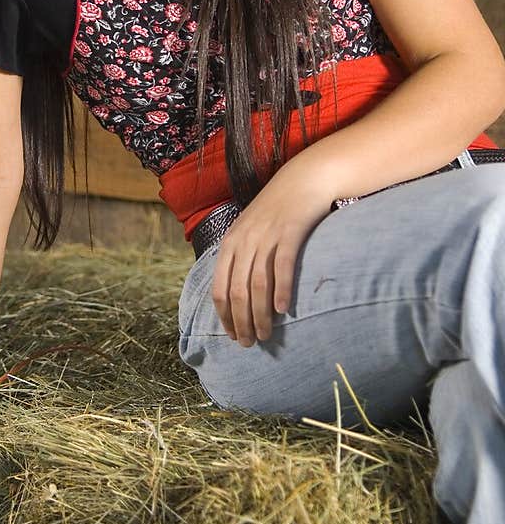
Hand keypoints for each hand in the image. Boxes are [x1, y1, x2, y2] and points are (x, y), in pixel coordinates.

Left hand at [210, 156, 333, 346]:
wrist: (303, 180)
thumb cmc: (276, 210)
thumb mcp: (249, 230)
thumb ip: (241, 257)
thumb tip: (237, 295)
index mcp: (230, 243)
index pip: (219, 288)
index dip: (225, 316)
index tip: (233, 337)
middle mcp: (244, 241)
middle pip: (237, 292)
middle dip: (241, 322)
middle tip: (250, 344)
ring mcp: (266, 236)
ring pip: (257, 285)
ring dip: (260, 315)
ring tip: (266, 336)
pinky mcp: (289, 232)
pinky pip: (282, 266)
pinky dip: (281, 290)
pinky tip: (283, 310)